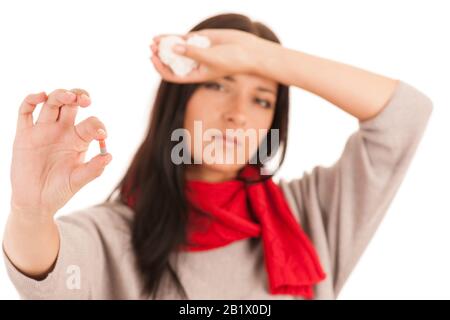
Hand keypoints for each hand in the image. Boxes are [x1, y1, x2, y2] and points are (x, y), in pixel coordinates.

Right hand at [10, 89, 111, 217]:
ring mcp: (43, 130)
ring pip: (51, 103)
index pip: (91, 123)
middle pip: (71, 104)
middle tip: (86, 101)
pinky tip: (40, 96)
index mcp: (79, 139)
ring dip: (60, 95)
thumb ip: (94, 169)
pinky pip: (25, 112)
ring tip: (69, 96)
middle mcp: (62, 131)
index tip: (102, 135)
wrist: (35, 202)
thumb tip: (109, 156)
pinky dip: (31, 100)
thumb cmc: (60, 190)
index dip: (98, 125)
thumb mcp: (78, 181)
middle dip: (79, 97)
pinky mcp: (24, 135)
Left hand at [149, 29, 268, 82]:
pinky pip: (183, 39)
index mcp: (196, 75)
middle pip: (172, 63)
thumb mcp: (211, 58)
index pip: (174, 76)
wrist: (248, 50)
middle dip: (160, 56)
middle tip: (152, 48)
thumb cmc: (233, 60)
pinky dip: (172, 37)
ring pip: (176, 49)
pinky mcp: (200, 40)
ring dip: (164, 46)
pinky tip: (161, 36)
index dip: (161, 69)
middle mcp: (194, 65)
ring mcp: (196, 52)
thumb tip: (174, 47)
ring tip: (153, 41)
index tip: (153, 59)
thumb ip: (193, 53)